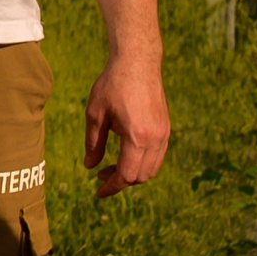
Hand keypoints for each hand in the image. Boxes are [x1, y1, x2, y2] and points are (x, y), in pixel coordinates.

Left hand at [83, 55, 170, 197]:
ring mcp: (164, 134)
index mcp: (137, 137)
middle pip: (141, 176)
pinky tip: (125, 155)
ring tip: (110, 167)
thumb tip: (90, 168)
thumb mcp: (95, 114)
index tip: (97, 192)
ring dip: (133, 173)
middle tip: (100, 176)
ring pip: (152, 168)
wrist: (138, 63)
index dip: (111, 187)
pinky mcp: (166, 128)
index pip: (126, 175)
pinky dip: (142, 163)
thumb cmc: (112, 85)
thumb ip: (93, 143)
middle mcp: (156, 139)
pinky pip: (157, 156)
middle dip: (120, 181)